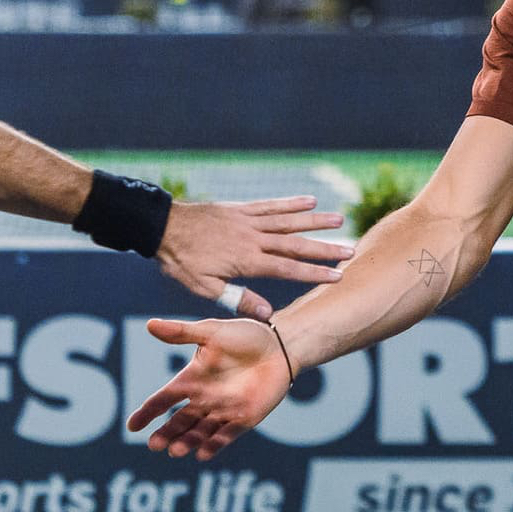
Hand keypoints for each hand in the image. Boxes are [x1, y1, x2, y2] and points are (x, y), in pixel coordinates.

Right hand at [126, 317, 291, 460]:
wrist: (280, 345)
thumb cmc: (245, 335)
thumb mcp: (211, 332)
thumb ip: (182, 333)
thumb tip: (149, 324)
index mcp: (192, 378)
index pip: (164, 399)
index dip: (147, 412)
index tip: (132, 425)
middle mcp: (204, 398)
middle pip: (179, 421)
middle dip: (166, 434)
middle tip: (154, 445)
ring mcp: (223, 410)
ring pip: (199, 432)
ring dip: (187, 441)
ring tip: (176, 450)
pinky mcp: (244, 418)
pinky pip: (225, 436)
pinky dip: (214, 445)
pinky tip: (202, 454)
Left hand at [156, 196, 349, 319]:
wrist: (162, 227)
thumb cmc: (182, 262)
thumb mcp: (205, 287)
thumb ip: (237, 298)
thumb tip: (268, 313)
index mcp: (246, 260)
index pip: (287, 268)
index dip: (314, 272)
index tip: (337, 275)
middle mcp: (253, 238)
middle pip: (295, 243)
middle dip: (324, 248)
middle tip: (350, 249)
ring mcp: (248, 221)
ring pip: (288, 220)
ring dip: (315, 220)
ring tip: (340, 219)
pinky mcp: (241, 209)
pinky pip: (270, 205)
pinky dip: (291, 203)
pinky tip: (309, 199)